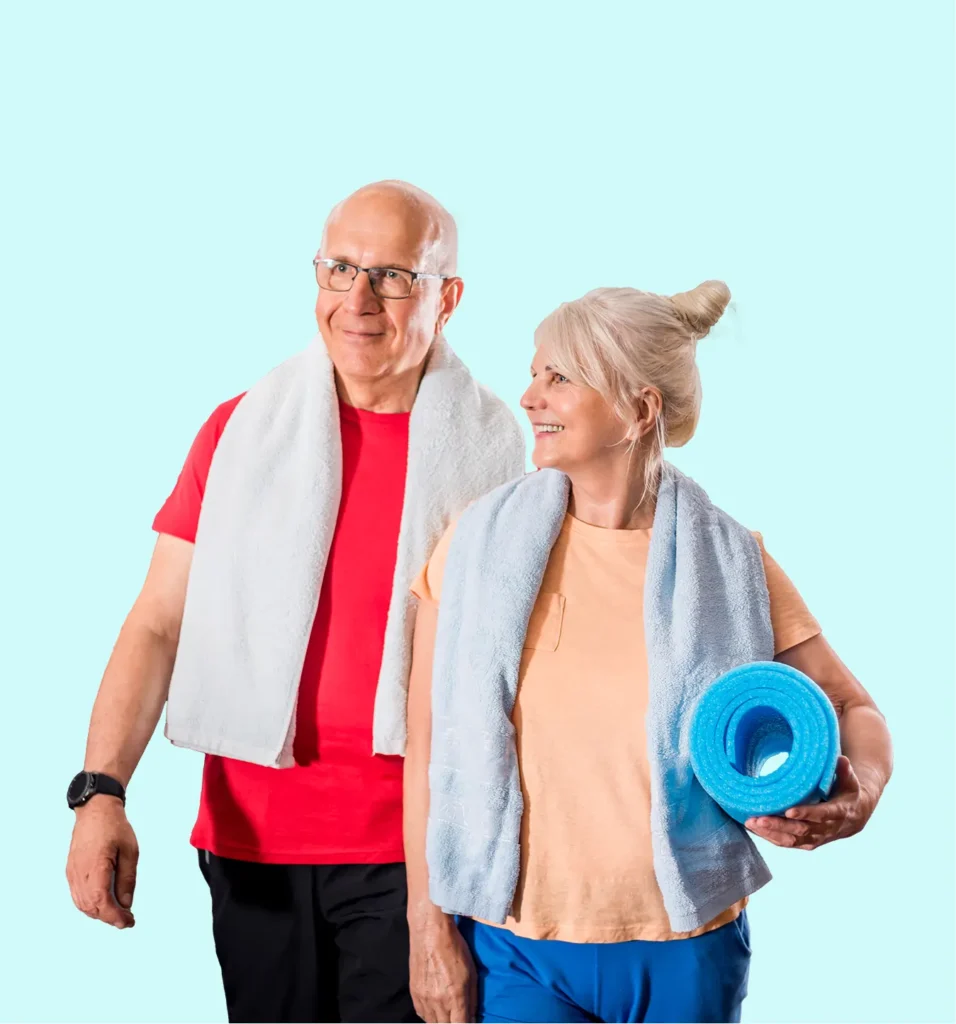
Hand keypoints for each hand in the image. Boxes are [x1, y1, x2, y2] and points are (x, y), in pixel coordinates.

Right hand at [66, 797, 138, 927]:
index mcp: (95, 865)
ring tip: (118, 913)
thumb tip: (126, 904)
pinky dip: (90, 905)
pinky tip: (104, 904)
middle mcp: (79, 872)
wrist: (95, 809)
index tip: (128, 921)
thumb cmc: (115, 826)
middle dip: (109, 917)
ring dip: (99, 913)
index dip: (114, 916)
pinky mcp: (70, 871)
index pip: (101, 900)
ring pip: (82, 904)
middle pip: (90, 906)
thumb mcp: (130, 850)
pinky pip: (77, 895)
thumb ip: (127, 879)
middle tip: (128, 919)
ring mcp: (72, 872)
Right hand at [409, 910, 476, 1022]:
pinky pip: (422, 1014)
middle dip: (454, 1023)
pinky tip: (436, 1008)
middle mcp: (438, 1002)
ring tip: (448, 1013)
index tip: (468, 1022)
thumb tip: (473, 1017)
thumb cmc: (454, 948)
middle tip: (458, 1016)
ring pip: (432, 1023)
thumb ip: (473, 999)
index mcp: (455, 996)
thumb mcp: (472, 973)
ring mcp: (424, 999)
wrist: (430, 933)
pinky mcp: (414, 994)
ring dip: (441, 1021)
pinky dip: (430, 1015)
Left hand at [746, 756, 873, 850]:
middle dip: (778, 825)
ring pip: (791, 839)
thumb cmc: (848, 793)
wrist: (854, 817)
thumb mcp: (850, 781)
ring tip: (750, 823)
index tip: (789, 811)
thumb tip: (841, 759)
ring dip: (770, 832)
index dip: (806, 814)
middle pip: (800, 830)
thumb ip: (844, 771)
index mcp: (838, 813)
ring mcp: (815, 838)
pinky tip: (755, 829)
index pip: (821, 815)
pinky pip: (787, 843)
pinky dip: (770, 837)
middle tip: (758, 818)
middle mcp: (826, 829)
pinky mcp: (807, 843)